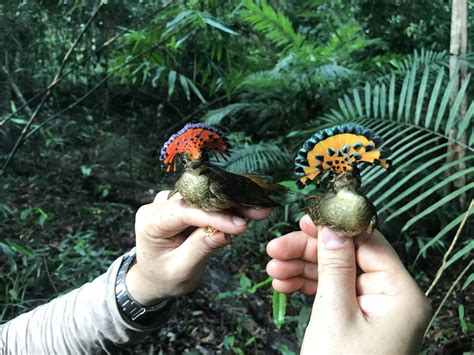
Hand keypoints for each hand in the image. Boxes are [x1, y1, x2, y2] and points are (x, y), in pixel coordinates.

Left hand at [126, 191, 270, 304]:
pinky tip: (251, 207)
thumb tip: (227, 232)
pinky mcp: (187, 201)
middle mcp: (161, 203)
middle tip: (260, 209)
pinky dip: (231, 205)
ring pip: (209, 195)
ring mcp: (174, 199)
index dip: (216, 217)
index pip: (186, 211)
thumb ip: (201, 248)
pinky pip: (211, 199)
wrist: (153, 277)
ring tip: (260, 209)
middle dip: (231, 204)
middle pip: (200, 197)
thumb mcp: (181, 269)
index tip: (241, 225)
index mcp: (151, 220)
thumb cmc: (163, 277)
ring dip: (235, 202)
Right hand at [266, 215, 431, 353]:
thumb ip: (334, 266)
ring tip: (272, 268)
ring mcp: (372, 308)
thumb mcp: (335, 313)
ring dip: (302, 268)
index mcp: (401, 293)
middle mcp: (391, 297)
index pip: (369, 243)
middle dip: (309, 252)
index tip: (305, 219)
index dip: (336, 228)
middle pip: (347, 257)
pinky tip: (282, 282)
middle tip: (275, 246)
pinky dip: (306, 286)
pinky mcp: (355, 318)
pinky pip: (331, 292)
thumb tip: (331, 227)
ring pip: (335, 273)